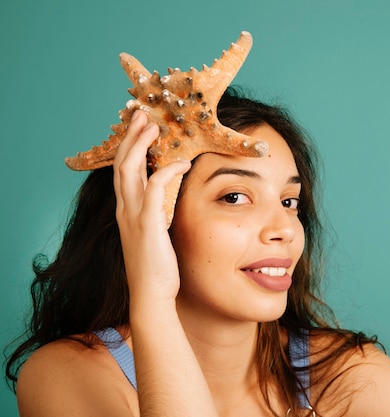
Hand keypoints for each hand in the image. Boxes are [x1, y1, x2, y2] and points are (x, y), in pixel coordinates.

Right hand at [113, 110, 190, 306]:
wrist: (151, 294)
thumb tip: (168, 201)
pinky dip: (166, 172)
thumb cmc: (157, 266)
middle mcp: (125, 209)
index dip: (128, 146)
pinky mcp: (147, 225)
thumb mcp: (154, 234)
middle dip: (130, 135)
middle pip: (120, 162)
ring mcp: (133, 216)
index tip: (138, 126)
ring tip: (153, 125)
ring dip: (140, 144)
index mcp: (127, 210)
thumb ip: (156, 214)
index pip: (122, 170)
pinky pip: (155, 190)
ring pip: (130, 169)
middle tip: (141, 114)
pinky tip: (182, 163)